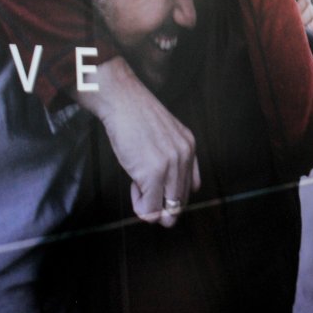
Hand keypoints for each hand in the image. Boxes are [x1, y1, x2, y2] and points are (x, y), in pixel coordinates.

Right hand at [73, 57, 199, 227]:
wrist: (121, 101)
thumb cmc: (134, 118)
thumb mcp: (164, 135)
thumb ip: (172, 157)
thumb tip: (168, 193)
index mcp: (190, 148)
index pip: (190, 188)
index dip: (169, 194)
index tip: (154, 186)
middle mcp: (185, 157)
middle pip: (180, 202)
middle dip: (160, 205)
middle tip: (142, 191)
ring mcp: (171, 166)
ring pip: (168, 210)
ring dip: (150, 207)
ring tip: (137, 187)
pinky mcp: (153, 174)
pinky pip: (150, 208)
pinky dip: (140, 206)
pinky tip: (133, 186)